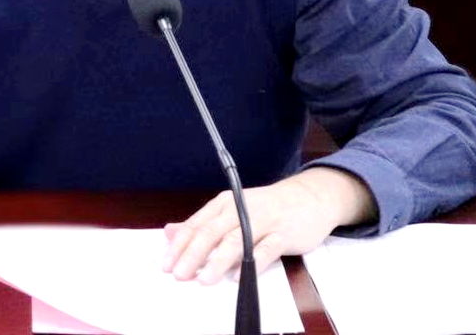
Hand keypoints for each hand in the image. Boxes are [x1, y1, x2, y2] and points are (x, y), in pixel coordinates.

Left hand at [161, 167, 374, 284]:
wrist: (309, 197)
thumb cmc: (266, 207)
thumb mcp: (230, 209)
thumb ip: (201, 223)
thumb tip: (169, 233)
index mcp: (225, 203)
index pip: (196, 224)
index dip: (179, 245)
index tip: (166, 264)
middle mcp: (241, 209)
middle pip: (212, 232)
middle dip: (193, 255)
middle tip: (179, 275)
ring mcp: (264, 221)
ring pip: (236, 240)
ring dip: (217, 262)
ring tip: (204, 279)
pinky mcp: (284, 234)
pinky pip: (266, 250)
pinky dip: (252, 264)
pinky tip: (238, 277)